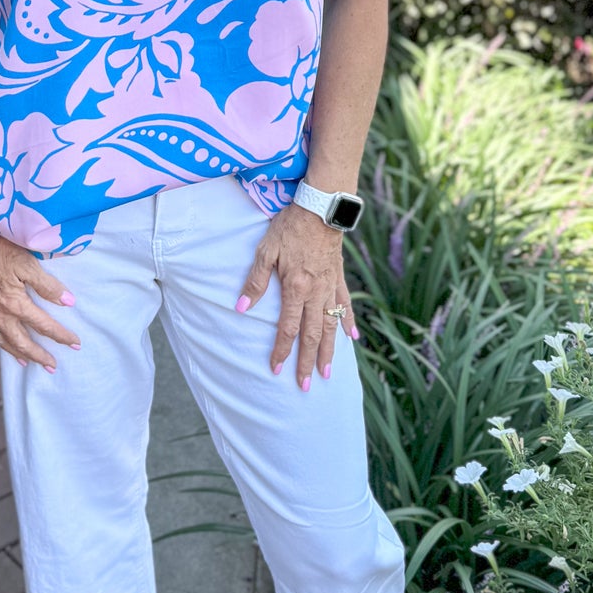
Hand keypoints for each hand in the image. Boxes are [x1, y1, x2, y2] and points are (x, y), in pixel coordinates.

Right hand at [0, 225, 78, 371]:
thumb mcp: (26, 263)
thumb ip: (47, 285)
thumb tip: (68, 302)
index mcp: (15, 305)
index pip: (44, 326)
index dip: (61, 336)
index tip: (75, 343)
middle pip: (23, 342)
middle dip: (40, 355)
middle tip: (53, 366)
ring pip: (4, 342)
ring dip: (19, 354)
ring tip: (28, 363)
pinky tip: (3, 343)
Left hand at [236, 203, 358, 390]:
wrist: (320, 207)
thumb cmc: (289, 227)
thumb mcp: (265, 251)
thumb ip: (255, 282)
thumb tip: (240, 308)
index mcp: (296, 287)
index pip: (288, 328)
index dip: (282, 350)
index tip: (277, 370)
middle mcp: (316, 292)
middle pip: (312, 334)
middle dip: (307, 361)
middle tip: (305, 385)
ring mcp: (330, 286)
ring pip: (331, 325)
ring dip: (329, 351)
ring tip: (327, 372)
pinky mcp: (339, 277)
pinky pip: (346, 304)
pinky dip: (348, 322)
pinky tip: (352, 339)